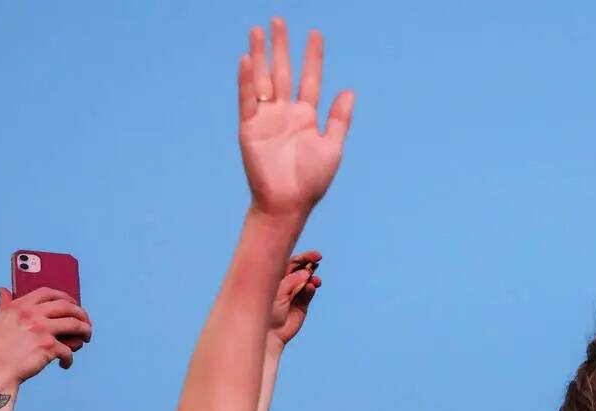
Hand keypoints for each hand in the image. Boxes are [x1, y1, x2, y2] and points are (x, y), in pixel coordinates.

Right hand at [0, 288, 91, 386]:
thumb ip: (5, 305)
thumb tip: (3, 291)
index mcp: (20, 306)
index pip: (48, 293)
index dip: (64, 296)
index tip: (73, 303)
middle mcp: (32, 314)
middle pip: (67, 307)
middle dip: (82, 314)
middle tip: (86, 323)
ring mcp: (42, 329)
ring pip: (75, 325)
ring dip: (85, 332)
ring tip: (85, 339)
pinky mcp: (49, 346)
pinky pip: (69, 350)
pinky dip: (69, 359)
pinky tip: (64, 364)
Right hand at [239, 18, 354, 217]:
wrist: (288, 203)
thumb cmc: (311, 181)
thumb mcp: (332, 148)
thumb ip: (339, 119)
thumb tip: (349, 90)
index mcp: (306, 116)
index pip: (310, 79)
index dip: (312, 57)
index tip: (315, 33)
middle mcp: (285, 112)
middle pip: (283, 71)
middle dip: (281, 47)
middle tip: (278, 20)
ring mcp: (267, 118)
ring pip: (263, 79)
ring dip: (260, 56)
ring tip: (258, 31)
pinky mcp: (249, 128)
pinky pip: (247, 100)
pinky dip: (246, 81)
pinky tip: (246, 60)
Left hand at [267, 250, 321, 347]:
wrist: (268, 333)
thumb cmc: (265, 309)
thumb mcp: (277, 289)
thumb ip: (292, 280)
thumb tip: (306, 272)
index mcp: (275, 278)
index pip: (290, 263)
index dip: (302, 258)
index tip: (315, 256)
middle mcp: (285, 285)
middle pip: (300, 270)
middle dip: (309, 264)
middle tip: (318, 260)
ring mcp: (294, 295)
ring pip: (306, 282)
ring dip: (312, 278)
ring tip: (315, 280)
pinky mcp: (301, 307)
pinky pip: (308, 294)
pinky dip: (311, 290)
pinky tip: (311, 287)